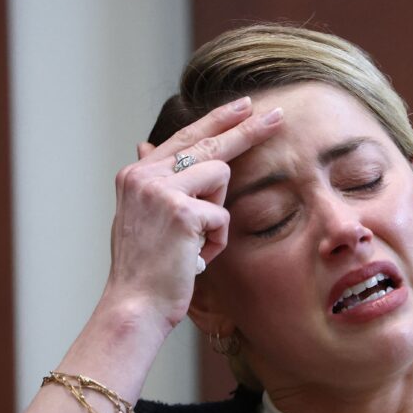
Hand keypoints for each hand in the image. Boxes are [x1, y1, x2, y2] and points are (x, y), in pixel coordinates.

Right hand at [102, 97, 283, 328]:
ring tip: (194, 242)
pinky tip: (193, 257)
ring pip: (221, 177)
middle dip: (247, 129)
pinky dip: (216, 242)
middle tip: (277, 115)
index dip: (218, 120)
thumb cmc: (145, 268)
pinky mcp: (182, 212)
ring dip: (218, 214)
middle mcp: (145, 176)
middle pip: (209, 142)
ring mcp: (161, 191)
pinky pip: (223, 215)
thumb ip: (152, 182)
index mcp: (136, 175)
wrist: (135, 306)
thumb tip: (145, 144)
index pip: (185, 137)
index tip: (245, 106)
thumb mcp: (141, 217)